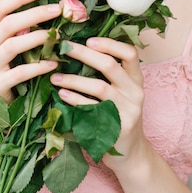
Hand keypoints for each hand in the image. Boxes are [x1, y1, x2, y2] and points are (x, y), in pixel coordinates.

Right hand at [0, 0, 60, 103]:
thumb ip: (20, 30)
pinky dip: (38, 67)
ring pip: (11, 46)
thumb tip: (47, 6)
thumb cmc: (8, 72)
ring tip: (57, 35)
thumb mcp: (9, 48)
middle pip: (7, 24)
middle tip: (57, 9)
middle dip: (34, 14)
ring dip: (37, 38)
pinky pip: (18, 73)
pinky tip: (53, 64)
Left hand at [50, 37, 146, 166]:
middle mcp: (135, 92)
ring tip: (54, 76)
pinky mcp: (118, 128)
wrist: (131, 153)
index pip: (129, 53)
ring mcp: (128, 110)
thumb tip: (78, 48)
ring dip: (74, 79)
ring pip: (99, 87)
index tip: (89, 40)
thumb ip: (109, 74)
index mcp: (136, 78)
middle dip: (84, 54)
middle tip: (64, 48)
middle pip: (110, 66)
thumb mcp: (122, 92)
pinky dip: (75, 100)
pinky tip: (62, 95)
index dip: (109, 44)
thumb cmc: (120, 115)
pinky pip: (92, 110)